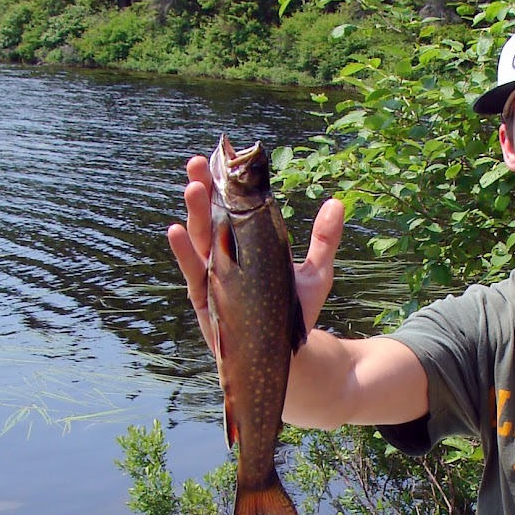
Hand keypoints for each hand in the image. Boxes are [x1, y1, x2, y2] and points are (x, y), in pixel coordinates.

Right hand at [166, 156, 345, 349]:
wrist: (290, 357)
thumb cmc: (296, 314)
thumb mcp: (317, 274)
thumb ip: (324, 241)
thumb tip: (339, 203)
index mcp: (249, 247)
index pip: (234, 210)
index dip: (226, 186)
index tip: (222, 157)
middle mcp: (228, 258)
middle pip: (212, 219)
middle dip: (203, 191)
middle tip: (197, 164)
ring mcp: (215, 278)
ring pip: (200, 242)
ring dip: (194, 215)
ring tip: (192, 188)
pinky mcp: (207, 300)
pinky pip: (194, 274)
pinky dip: (183, 253)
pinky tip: (175, 230)